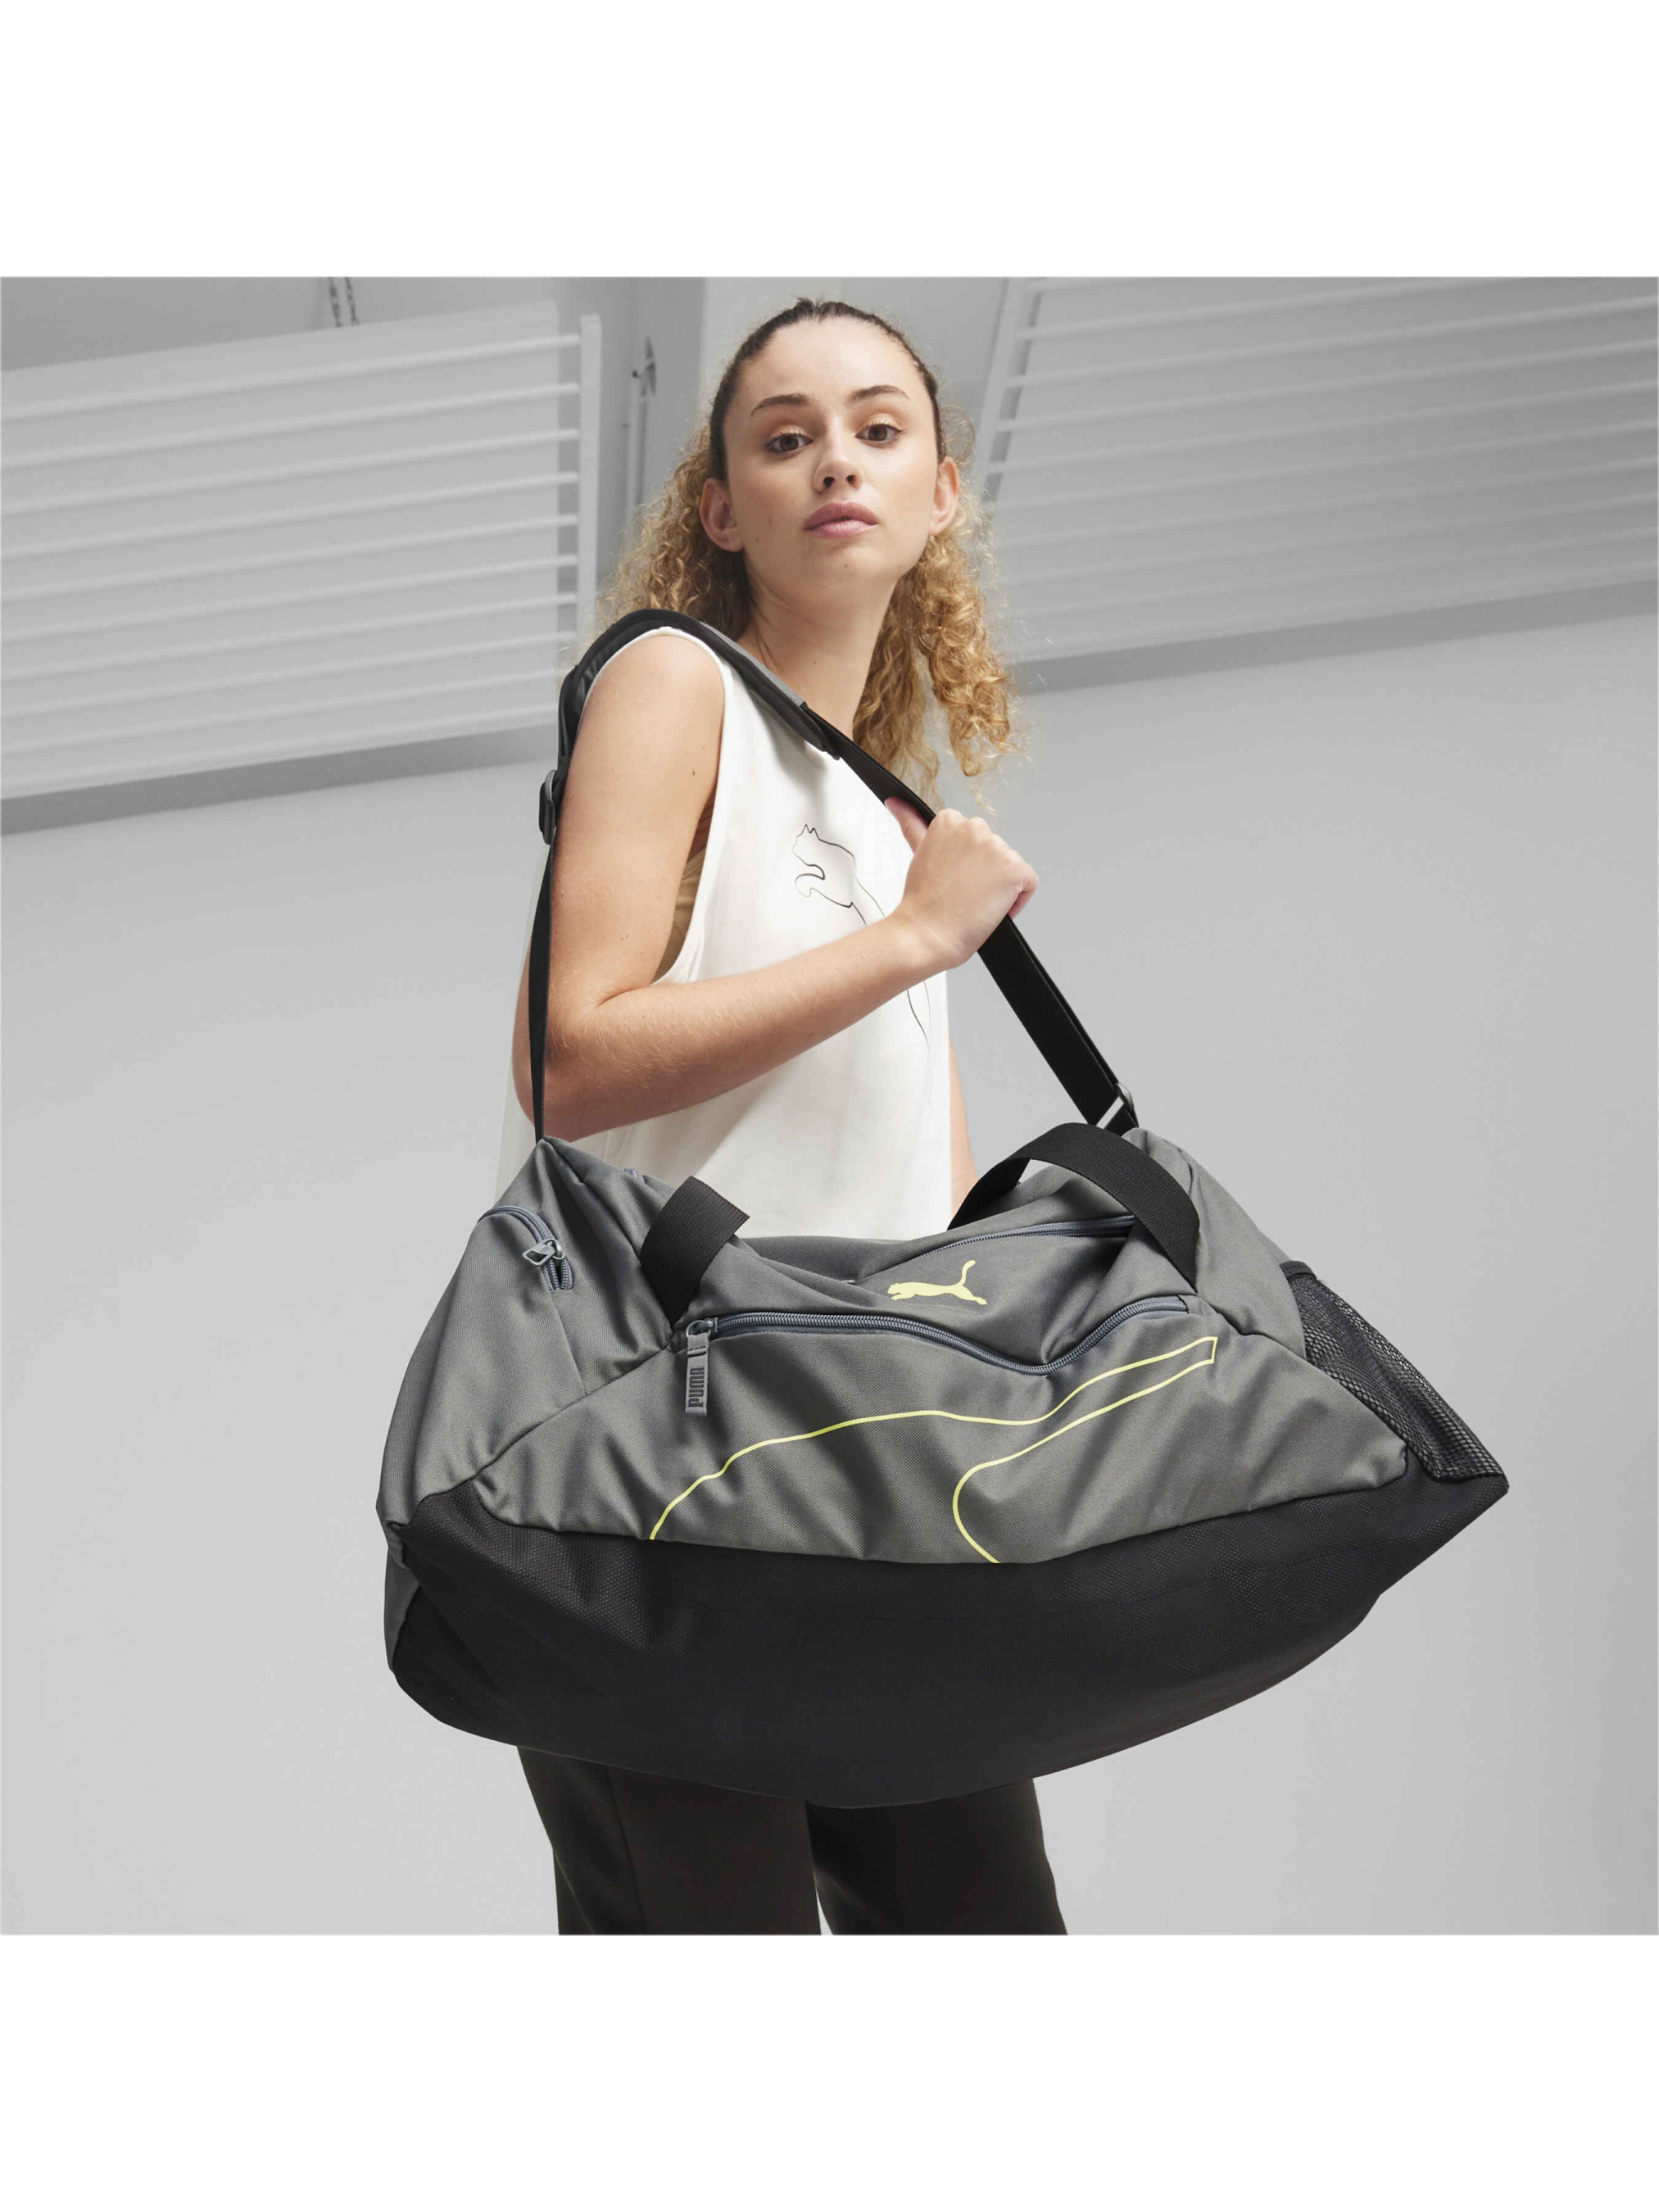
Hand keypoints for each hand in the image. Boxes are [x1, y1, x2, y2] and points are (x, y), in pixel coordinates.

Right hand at [885, 796, 1038, 971]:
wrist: (926, 934)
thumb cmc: (921, 904)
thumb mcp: (917, 854)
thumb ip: (911, 824)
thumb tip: (896, 801)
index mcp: (950, 820)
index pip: (974, 841)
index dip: (966, 866)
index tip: (951, 880)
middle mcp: (974, 827)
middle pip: (994, 852)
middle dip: (983, 873)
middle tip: (960, 894)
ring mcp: (996, 847)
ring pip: (1011, 868)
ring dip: (998, 887)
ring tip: (973, 902)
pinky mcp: (1014, 868)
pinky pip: (1029, 884)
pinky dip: (1016, 901)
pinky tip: (990, 908)